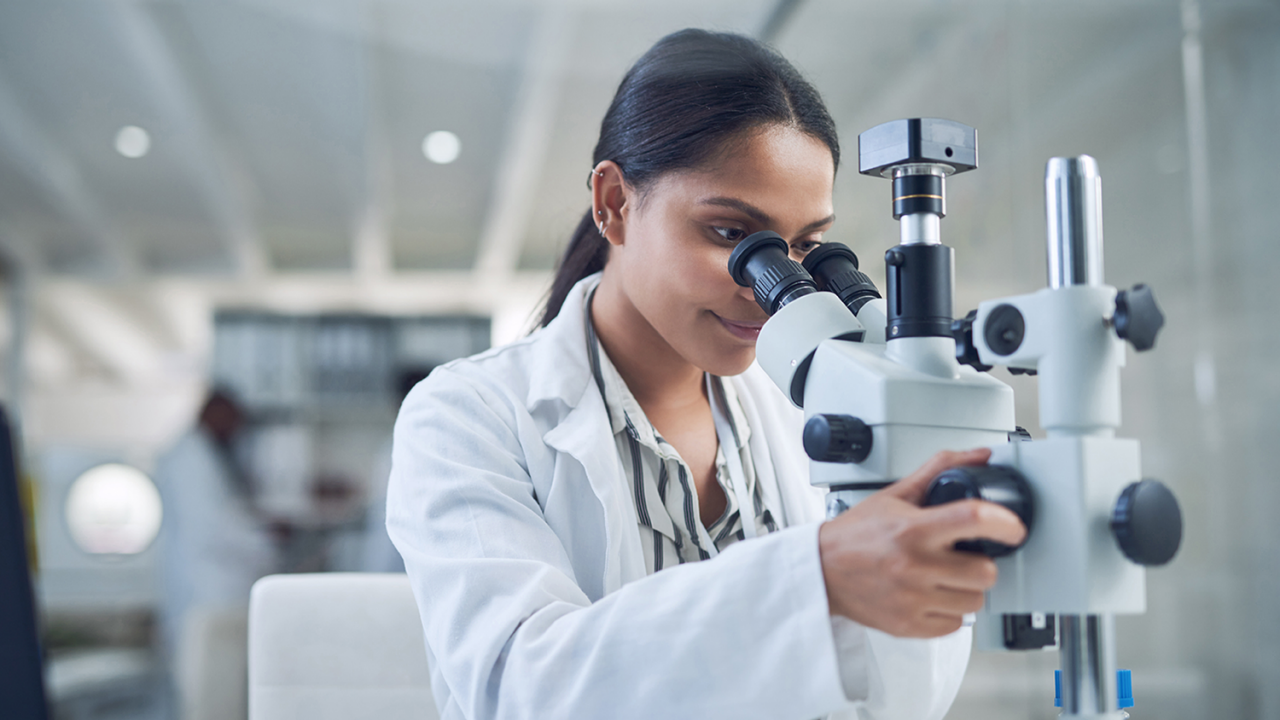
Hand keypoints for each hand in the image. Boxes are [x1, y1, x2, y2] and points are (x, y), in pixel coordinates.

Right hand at [817, 448, 1026, 637]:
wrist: (822, 571)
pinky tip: (932, 595)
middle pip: (985, 572)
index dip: (1004, 523)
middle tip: (964, 557)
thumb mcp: (895, 496)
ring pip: (975, 601)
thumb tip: (977, 457)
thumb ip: (938, 471)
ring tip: (945, 577)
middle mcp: (913, 566)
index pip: (973, 519)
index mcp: (912, 530)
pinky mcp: (909, 626)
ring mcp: (912, 599)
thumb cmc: (855, 535)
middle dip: (981, 563)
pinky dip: (949, 612)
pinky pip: (955, 625)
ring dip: (966, 589)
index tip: (1014, 527)